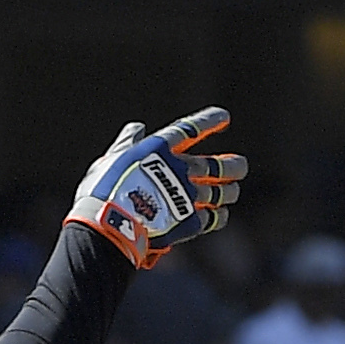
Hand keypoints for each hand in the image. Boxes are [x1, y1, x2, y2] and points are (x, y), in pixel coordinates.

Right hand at [68, 109, 246, 268]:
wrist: (110, 225)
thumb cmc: (102, 191)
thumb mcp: (111, 160)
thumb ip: (126, 144)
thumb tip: (136, 127)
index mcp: (159, 150)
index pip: (190, 129)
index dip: (209, 121)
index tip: (225, 117)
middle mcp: (180, 169)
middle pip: (217, 165)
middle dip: (233, 166)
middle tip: (241, 166)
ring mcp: (187, 196)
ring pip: (221, 192)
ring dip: (229, 191)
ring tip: (232, 191)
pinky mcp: (190, 221)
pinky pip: (214, 218)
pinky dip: (218, 215)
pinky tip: (220, 215)